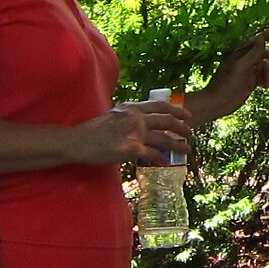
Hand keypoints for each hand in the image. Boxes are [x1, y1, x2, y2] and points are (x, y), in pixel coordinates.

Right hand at [63, 99, 194, 167]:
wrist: (78, 141)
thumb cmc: (93, 130)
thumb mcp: (113, 114)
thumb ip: (128, 115)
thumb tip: (140, 118)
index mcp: (132, 108)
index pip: (160, 106)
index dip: (177, 110)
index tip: (186, 116)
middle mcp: (136, 118)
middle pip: (167, 121)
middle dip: (183, 128)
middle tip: (190, 133)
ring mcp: (135, 133)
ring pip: (165, 138)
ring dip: (179, 145)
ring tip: (187, 149)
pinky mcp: (131, 149)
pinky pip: (153, 154)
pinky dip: (162, 158)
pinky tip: (165, 161)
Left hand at [190, 26, 268, 124]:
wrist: (217, 103)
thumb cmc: (226, 84)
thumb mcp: (241, 67)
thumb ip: (252, 54)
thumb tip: (261, 38)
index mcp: (240, 54)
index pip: (256, 41)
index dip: (267, 35)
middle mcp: (245, 61)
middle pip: (263, 54)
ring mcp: (248, 72)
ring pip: (265, 67)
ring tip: (267, 82)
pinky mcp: (250, 83)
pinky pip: (262, 77)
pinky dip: (266, 80)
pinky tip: (265, 86)